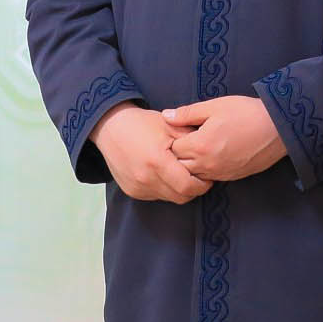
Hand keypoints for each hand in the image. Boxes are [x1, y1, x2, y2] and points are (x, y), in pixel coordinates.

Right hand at [91, 104, 209, 203]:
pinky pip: (156, 196)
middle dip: (193, 189)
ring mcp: (137, 187)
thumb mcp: (170, 126)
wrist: (111, 127)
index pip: (188, 187)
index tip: (207, 176)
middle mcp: (146, 178)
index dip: (202, 185)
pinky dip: (164, 188)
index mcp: (157, 161)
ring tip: (180, 173)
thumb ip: (191, 141)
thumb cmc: (142, 123)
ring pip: (169, 198)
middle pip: (180, 197)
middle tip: (198, 176)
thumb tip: (211, 153)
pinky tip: (164, 174)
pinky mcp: (132, 191)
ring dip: (178, 189)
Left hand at [167, 96, 288, 182]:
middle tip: (184, 138)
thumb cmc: (246, 113)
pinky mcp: (231, 177)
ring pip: (193, 175)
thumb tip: (166, 116)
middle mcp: (207, 165)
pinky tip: (211, 154)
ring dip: (190, 163)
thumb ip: (187, 113)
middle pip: (179, 166)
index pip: (171, 149)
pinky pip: (209, 178)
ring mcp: (219, 173)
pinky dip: (204, 169)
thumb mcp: (214, 106)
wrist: (277, 128)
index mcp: (200, 146)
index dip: (171, 139)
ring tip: (197, 146)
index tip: (177, 130)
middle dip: (177, 154)